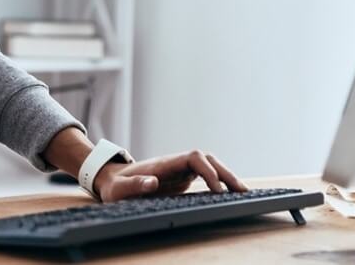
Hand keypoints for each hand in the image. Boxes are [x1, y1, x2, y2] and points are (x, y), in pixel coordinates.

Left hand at [94, 150, 248, 202]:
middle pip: (206, 159)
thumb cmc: (115, 186)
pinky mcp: (181, 177)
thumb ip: (134, 185)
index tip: (217, 190)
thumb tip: (153, 182)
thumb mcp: (119, 189)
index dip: (208, 171)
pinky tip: (230, 194)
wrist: (111, 180)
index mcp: (164, 164)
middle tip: (242, 191)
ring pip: (208, 165)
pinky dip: (219, 182)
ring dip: (225, 176)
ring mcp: (179, 169)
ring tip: (243, 193)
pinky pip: (205, 175)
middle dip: (225, 173)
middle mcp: (175, 163)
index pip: (193, 158)